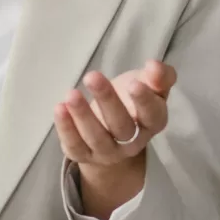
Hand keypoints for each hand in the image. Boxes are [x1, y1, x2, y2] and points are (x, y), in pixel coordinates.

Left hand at [55, 60, 174, 218]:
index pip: (151, 114)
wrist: (114, 135)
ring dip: (83, 116)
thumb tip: (154, 65)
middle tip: (92, 76)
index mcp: (152, 122)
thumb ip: (159, 76)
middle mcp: (132, 141)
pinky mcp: (84, 154)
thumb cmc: (133, 102)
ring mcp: (108, 151)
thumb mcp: (150, 86)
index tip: (133, 83)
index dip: (143, 100)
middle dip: (107, 101)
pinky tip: (59, 108)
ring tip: (71, 94)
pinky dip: (66, 129)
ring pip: (96, 137)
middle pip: (121, 125)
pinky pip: (75, 146)